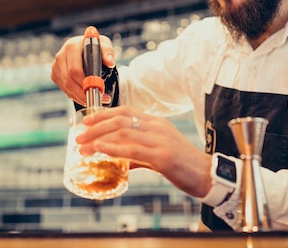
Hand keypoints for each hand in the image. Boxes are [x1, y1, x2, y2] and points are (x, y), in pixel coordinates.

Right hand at [51, 28, 114, 105]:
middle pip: (69, 82)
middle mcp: (61, 56)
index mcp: (71, 47)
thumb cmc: (94, 46)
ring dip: (81, 97)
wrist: (83, 47)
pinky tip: (86, 95)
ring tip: (97, 98)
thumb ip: (108, 52)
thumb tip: (109, 62)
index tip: (98, 89)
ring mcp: (56, 66)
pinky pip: (65, 90)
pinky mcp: (55, 75)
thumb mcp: (103, 44)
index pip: (75, 70)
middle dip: (84, 93)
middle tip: (99, 98)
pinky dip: (76, 96)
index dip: (86, 83)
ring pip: (67, 88)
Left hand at [75, 106, 211, 197]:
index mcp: (157, 123)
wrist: (208, 176)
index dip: (104, 114)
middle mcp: (157, 127)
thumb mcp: (159, 154)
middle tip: (79, 136)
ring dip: (99, 139)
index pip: (126, 111)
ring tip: (83, 147)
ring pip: (123, 132)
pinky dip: (113, 148)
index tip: (87, 121)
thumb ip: (139, 155)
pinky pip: (133, 149)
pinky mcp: (163, 156)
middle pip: (120, 120)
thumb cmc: (184, 166)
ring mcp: (160, 140)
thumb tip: (121, 161)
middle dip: (96, 127)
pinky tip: (100, 150)